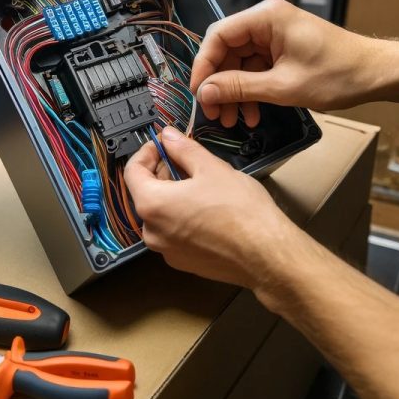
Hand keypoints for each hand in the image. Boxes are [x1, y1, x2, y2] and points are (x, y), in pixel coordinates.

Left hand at [124, 125, 294, 287]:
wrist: (266, 255)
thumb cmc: (240, 210)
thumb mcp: (211, 167)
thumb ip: (183, 148)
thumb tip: (168, 136)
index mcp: (152, 205)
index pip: (132, 171)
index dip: (147, 151)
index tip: (163, 143)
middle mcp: (152, 232)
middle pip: (146, 193)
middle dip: (163, 172)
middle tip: (187, 159)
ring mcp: (167, 250)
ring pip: (161, 213)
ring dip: (174, 193)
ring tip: (202, 183)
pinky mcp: (184, 262)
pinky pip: (174, 232)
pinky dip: (183, 215)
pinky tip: (208, 208)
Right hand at [190, 0, 387, 126]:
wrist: (377, 75)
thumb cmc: (339, 74)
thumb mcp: (283, 86)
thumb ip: (240, 87)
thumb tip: (205, 92)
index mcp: (266, 18)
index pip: (218, 35)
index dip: (203, 65)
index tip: (198, 92)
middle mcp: (267, 21)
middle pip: (227, 51)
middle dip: (220, 84)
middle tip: (214, 113)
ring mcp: (275, 36)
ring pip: (240, 64)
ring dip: (235, 92)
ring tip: (234, 120)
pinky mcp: (282, 50)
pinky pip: (256, 69)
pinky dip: (252, 91)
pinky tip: (253, 114)